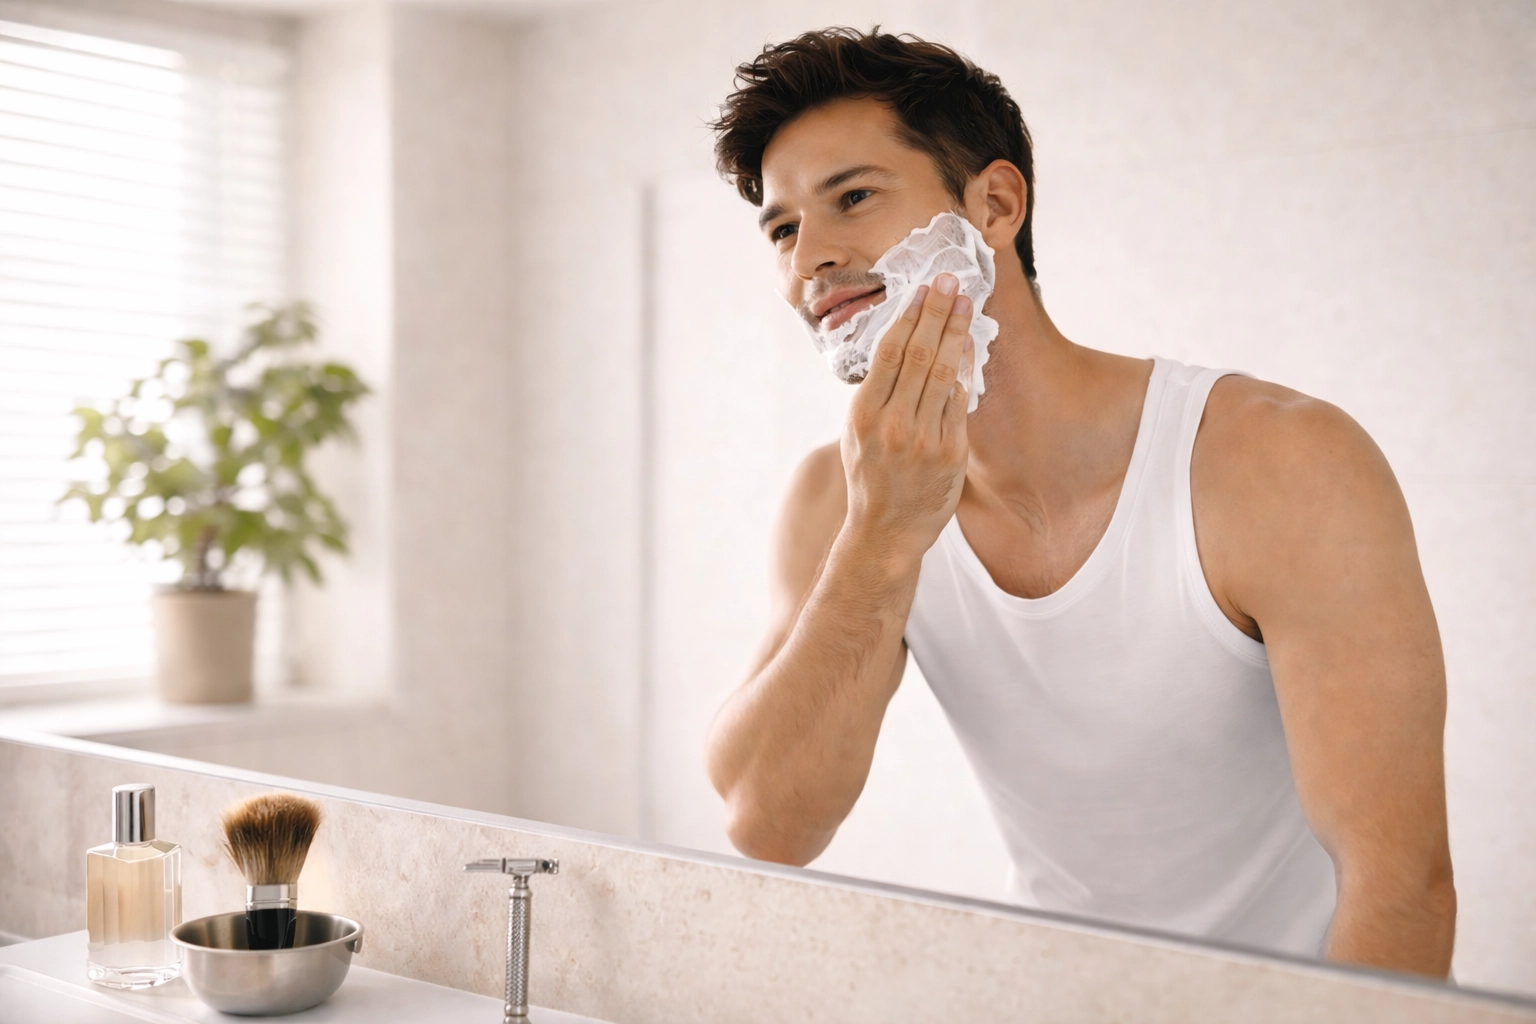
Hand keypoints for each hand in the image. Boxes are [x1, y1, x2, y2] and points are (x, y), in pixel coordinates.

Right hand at [840, 272, 974, 566]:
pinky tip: (972, 345)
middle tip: (950, 280)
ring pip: (943, 373)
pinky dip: (966, 369)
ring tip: (966, 302)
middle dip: (937, 312)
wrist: (886, 532)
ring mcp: (924, 439)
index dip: (909, 316)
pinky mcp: (951, 454)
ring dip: (957, 332)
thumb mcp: (856, 434)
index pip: (889, 353)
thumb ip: (876, 395)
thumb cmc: (870, 477)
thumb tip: (900, 346)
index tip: (922, 289)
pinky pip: (960, 402)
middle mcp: (893, 424)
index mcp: (863, 415)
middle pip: (919, 354)